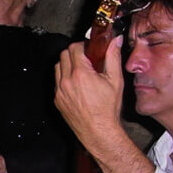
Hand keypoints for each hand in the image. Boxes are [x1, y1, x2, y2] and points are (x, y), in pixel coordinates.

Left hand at [55, 37, 153, 172]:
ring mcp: (59, 91)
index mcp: (81, 74)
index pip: (74, 48)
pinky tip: (76, 84)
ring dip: (67, 64)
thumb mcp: (115, 80)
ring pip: (57, 67)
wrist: (98, 131)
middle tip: (86, 59)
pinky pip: (56, 81)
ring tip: (80, 71)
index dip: (83, 46)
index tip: (90, 49)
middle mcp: (67, 81)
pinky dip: (64, 78)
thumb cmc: (107, 108)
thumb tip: (114, 41)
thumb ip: (113, 57)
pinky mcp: (57, 99)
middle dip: (74, 53)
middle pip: (63, 55)